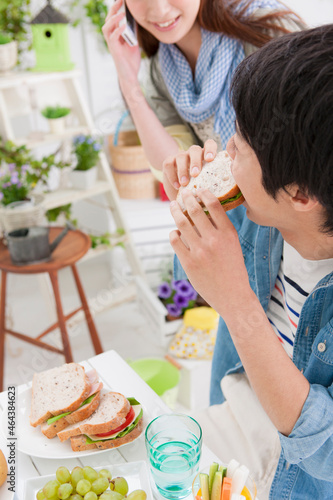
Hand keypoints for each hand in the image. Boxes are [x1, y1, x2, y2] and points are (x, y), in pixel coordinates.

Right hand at [102, 0, 140, 91]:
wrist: (130, 76)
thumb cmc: (131, 61)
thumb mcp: (134, 43)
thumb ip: (133, 33)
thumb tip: (137, 21)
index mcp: (115, 36)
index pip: (113, 19)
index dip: (116, 9)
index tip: (122, 1)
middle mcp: (111, 39)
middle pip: (108, 20)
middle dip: (113, 9)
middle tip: (120, 0)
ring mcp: (112, 45)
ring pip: (106, 28)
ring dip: (113, 19)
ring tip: (121, 11)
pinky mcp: (114, 51)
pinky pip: (113, 38)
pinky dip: (118, 30)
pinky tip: (124, 25)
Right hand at [162, 139, 217, 200]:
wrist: (180, 192)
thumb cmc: (199, 190)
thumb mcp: (208, 187)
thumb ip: (215, 185)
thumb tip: (229, 196)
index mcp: (206, 156)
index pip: (209, 144)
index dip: (210, 149)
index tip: (210, 159)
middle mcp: (193, 154)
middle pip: (195, 149)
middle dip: (195, 161)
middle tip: (195, 174)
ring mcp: (181, 157)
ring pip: (181, 156)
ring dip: (183, 170)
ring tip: (185, 184)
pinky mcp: (169, 162)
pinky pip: (168, 164)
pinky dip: (172, 175)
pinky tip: (177, 186)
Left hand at [169, 188, 250, 318]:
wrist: (233, 296)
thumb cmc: (234, 269)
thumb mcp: (234, 245)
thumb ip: (221, 230)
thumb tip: (204, 213)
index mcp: (228, 233)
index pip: (214, 204)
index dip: (204, 193)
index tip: (198, 189)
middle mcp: (214, 240)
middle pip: (195, 210)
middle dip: (186, 198)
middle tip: (182, 193)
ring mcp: (200, 251)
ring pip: (181, 223)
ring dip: (175, 211)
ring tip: (173, 206)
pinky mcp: (188, 262)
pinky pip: (175, 240)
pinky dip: (173, 233)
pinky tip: (175, 232)